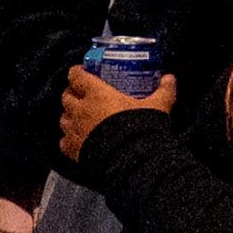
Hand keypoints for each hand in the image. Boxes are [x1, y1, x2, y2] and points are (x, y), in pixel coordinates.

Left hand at [59, 64, 175, 164]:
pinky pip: (64, 141)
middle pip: (66, 96)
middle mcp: (80, 110)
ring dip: (70, 115)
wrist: (132, 160)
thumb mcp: (157, 107)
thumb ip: (163, 91)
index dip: (77, 72)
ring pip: (63, 118)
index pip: (76, 76)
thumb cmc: (142, 129)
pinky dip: (69, 138)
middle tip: (83, 94)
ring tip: (81, 117)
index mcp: (97, 94)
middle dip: (73, 93)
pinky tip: (79, 139)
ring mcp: (74, 131)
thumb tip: (169, 79)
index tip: (82, 72)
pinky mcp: (72, 150)